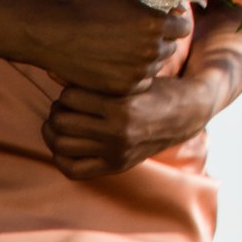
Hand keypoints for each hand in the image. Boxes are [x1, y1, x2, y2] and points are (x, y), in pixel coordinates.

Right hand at [7, 0, 190, 94]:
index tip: (163, 22)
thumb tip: (178, 6)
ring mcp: (136, 72)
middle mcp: (150, 50)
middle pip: (171, 47)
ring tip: (123, 48)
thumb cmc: (89, 6)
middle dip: (160, 40)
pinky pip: (140, 82)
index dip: (174, 23)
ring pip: (156, 66)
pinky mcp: (121, 88)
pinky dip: (133, 75)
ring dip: (147, 58)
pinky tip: (117, 63)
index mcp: (155, 24)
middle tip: (138, 35)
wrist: (53, 34)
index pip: (183, 27)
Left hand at [43, 73, 219, 179]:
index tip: (73, 89)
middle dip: (57, 111)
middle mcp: (119, 133)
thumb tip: (52, 72)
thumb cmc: (159, 89)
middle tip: (64, 105)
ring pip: (62, 145)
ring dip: (54, 131)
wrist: (188, 114)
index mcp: (124, 107)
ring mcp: (116, 152)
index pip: (71, 98)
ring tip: (62, 121)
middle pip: (62, 123)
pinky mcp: (116, 166)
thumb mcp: (133, 79)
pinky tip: (64, 143)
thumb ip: (97, 78)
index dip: (67, 91)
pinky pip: (73, 169)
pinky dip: (60, 156)